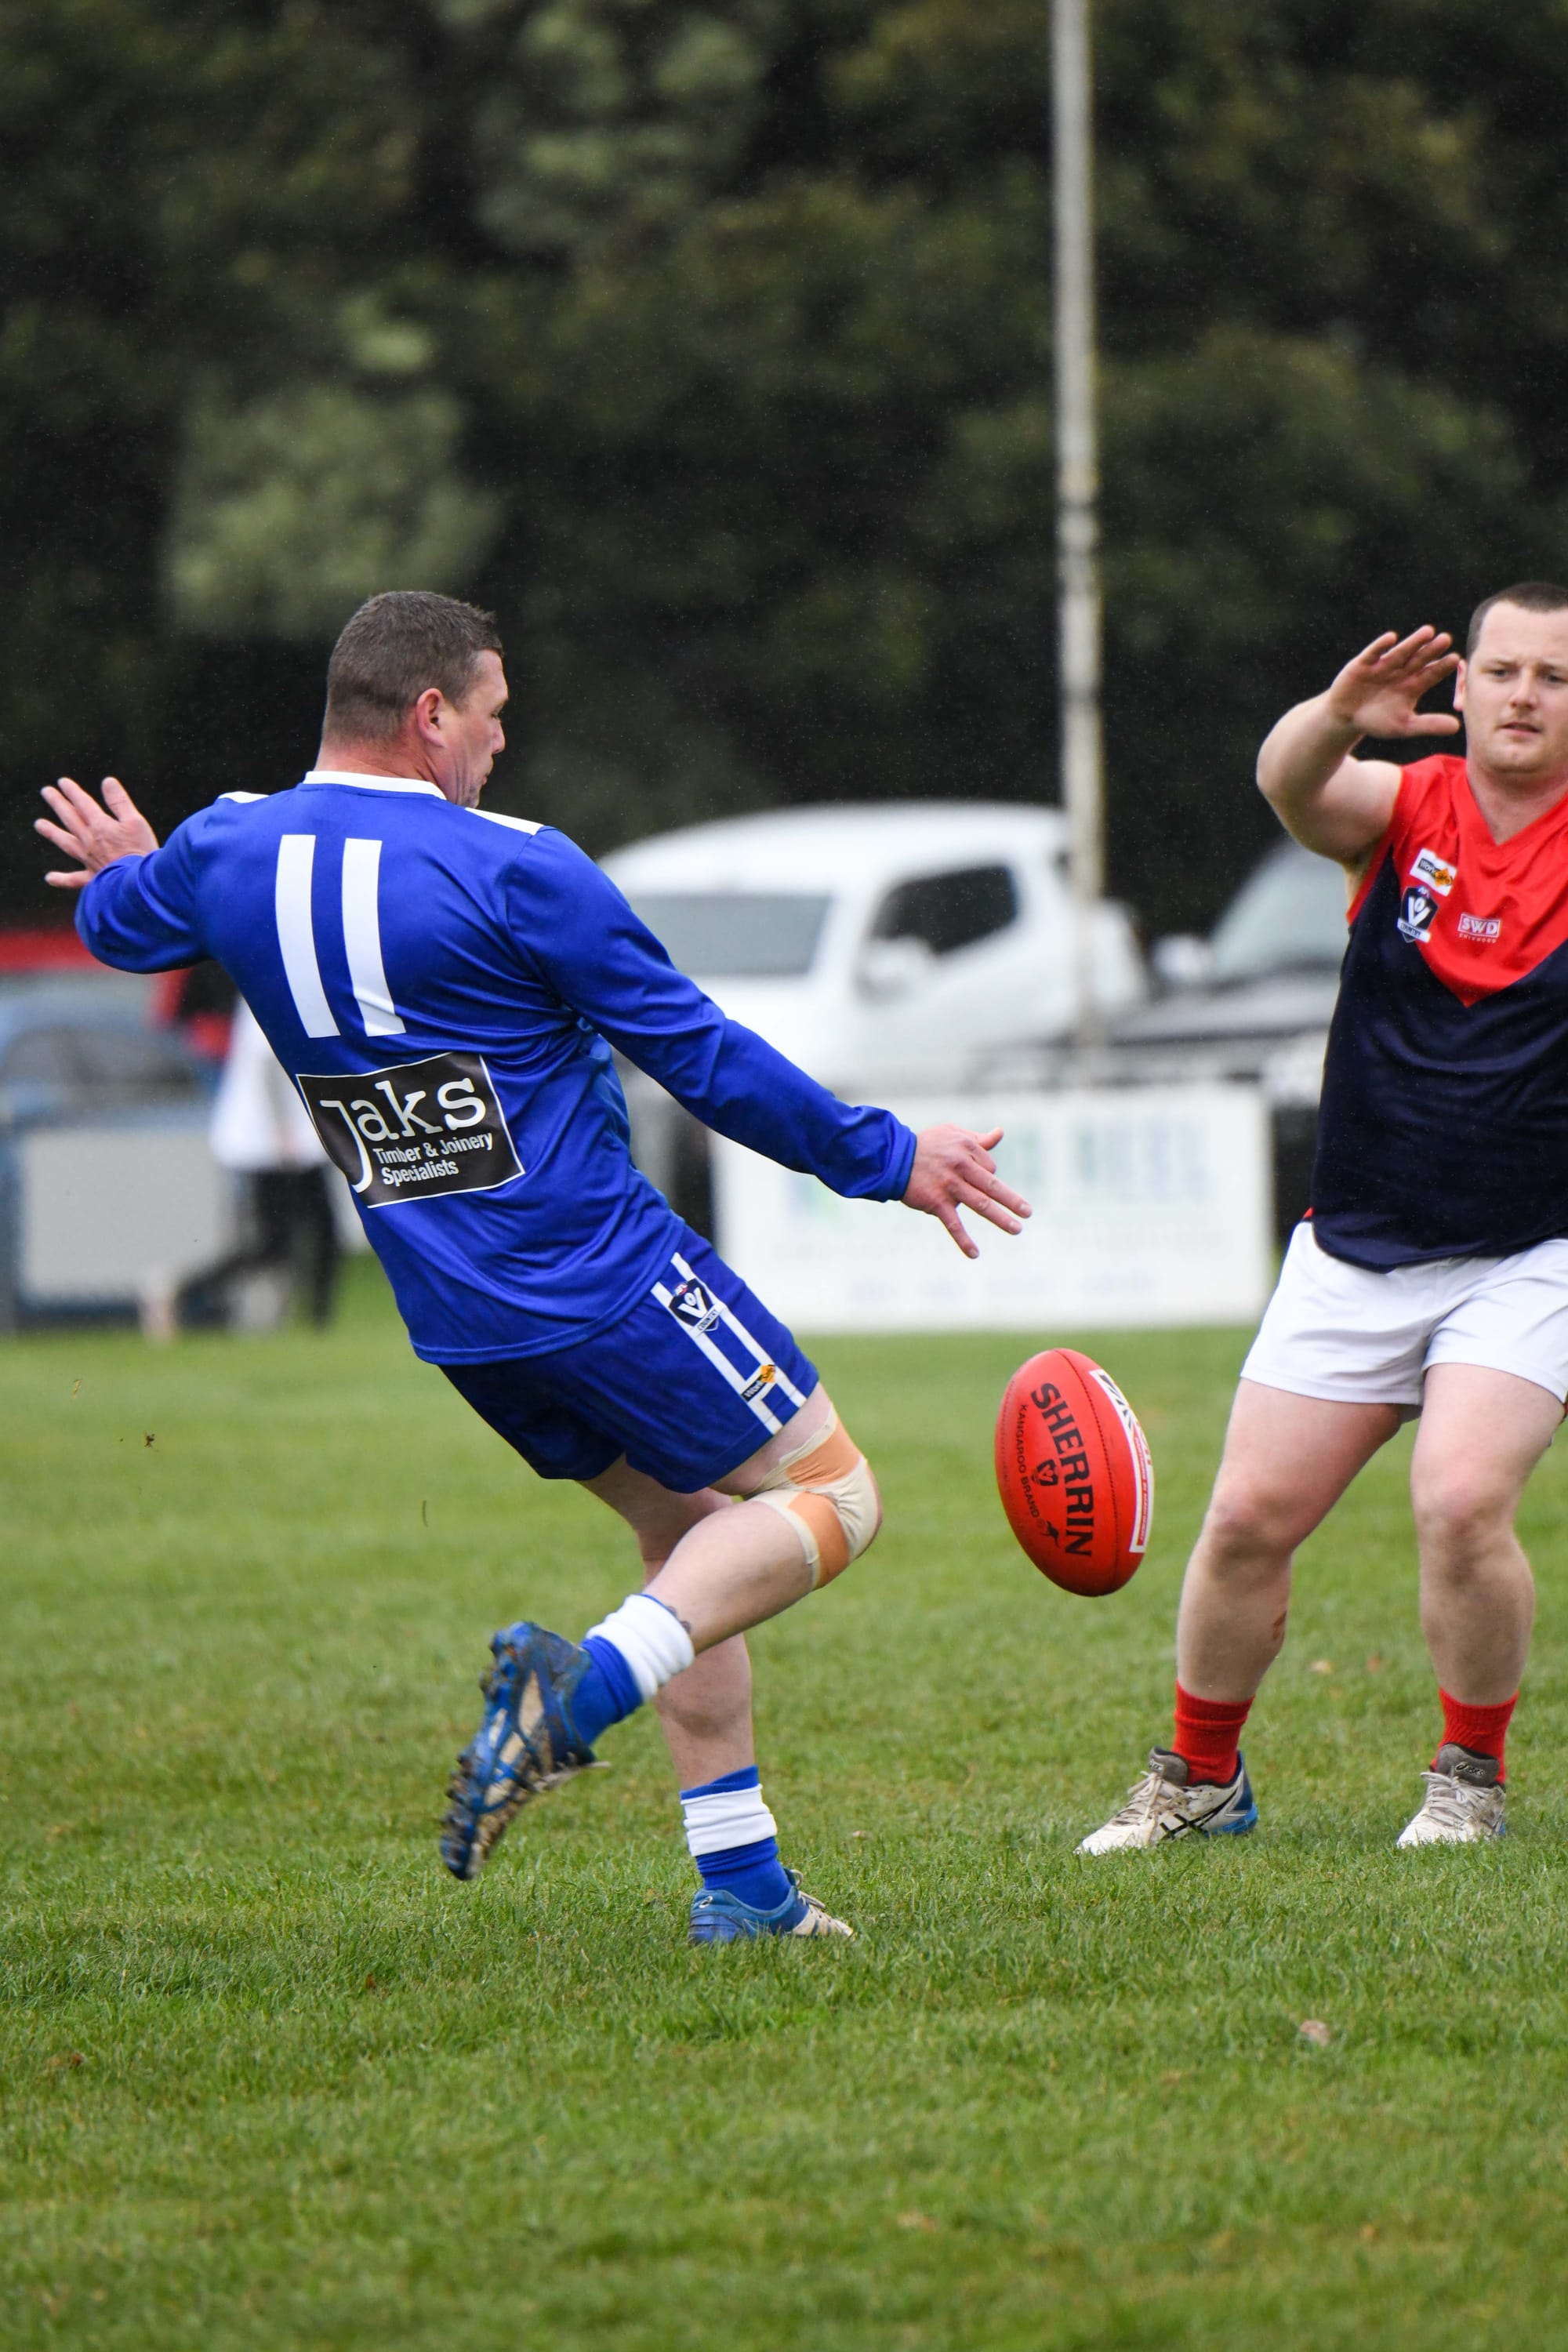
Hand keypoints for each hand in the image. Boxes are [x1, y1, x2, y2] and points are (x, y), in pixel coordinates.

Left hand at [36, 775, 158, 888]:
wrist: (139, 883)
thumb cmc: (141, 851)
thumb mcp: (135, 821)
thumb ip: (120, 802)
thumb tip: (107, 781)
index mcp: (100, 826)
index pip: (83, 804)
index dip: (72, 791)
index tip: (62, 782)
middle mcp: (89, 840)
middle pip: (70, 818)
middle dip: (58, 803)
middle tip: (46, 792)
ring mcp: (88, 859)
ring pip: (66, 843)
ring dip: (52, 832)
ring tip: (39, 824)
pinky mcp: (93, 878)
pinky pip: (73, 879)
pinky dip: (61, 879)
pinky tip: (50, 878)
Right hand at [902, 1124, 1030, 1259]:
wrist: (892, 1156)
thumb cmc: (925, 1145)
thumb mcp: (953, 1133)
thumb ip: (977, 1139)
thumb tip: (1000, 1133)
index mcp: (967, 1149)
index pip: (990, 1168)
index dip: (987, 1176)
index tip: (974, 1179)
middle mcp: (961, 1166)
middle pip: (992, 1186)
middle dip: (1012, 1201)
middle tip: (1028, 1212)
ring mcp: (949, 1186)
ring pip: (980, 1204)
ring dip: (1000, 1218)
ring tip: (1017, 1229)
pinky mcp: (936, 1202)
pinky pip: (953, 1224)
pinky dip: (964, 1240)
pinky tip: (974, 1254)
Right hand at [1323, 627, 1460, 742]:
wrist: (1345, 718)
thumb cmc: (1376, 722)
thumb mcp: (1404, 726)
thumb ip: (1429, 725)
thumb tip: (1457, 727)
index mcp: (1412, 686)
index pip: (1431, 674)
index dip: (1442, 666)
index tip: (1456, 659)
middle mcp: (1400, 672)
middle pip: (1419, 659)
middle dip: (1431, 650)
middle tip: (1446, 639)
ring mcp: (1383, 666)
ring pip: (1401, 652)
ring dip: (1413, 642)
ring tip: (1428, 632)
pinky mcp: (1363, 663)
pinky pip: (1373, 653)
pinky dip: (1381, 645)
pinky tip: (1392, 638)